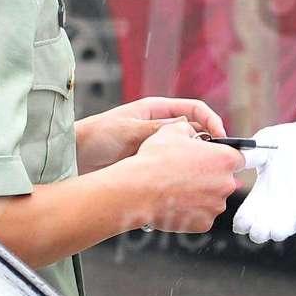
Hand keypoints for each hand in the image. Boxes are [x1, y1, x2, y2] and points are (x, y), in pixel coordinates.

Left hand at [76, 96, 226, 173]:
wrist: (74, 158)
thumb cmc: (97, 136)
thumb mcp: (130, 130)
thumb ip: (159, 129)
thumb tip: (189, 129)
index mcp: (158, 111)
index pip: (195, 111)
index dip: (212, 122)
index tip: (221, 138)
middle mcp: (161, 128)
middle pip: (195, 134)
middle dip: (207, 147)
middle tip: (215, 161)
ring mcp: (158, 148)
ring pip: (186, 155)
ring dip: (195, 164)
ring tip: (198, 175)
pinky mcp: (152, 167)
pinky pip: (174, 171)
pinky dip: (181, 178)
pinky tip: (181, 185)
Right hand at [119, 123, 242, 233]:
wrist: (139, 190)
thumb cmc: (156, 160)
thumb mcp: (173, 130)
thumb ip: (190, 129)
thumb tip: (193, 132)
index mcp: (225, 159)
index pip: (238, 158)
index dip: (223, 157)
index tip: (212, 159)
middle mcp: (226, 184)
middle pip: (225, 180)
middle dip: (210, 177)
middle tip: (189, 174)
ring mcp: (216, 206)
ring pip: (213, 198)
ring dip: (201, 194)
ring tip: (178, 189)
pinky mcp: (204, 223)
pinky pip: (202, 215)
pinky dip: (192, 211)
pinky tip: (176, 202)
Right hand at [231, 113, 295, 242]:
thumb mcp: (271, 139)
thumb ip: (253, 149)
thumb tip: (236, 158)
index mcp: (263, 191)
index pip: (247, 215)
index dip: (243, 221)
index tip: (242, 221)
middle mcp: (278, 204)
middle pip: (262, 228)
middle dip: (258, 232)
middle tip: (257, 228)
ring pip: (283, 229)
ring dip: (277, 231)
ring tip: (273, 229)